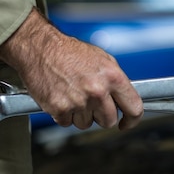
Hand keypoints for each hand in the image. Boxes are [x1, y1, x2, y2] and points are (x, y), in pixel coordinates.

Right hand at [0, 8, 143, 129]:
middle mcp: (97, 91)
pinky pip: (67, 123)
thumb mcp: (102, 59)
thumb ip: (115, 81)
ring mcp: (78, 102)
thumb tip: (124, 99)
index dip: (132, 120)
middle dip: (101, 115)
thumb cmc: (69, 52)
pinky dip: (64, 114)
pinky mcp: (60, 109)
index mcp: (112, 77)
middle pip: (108, 121)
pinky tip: (61, 97)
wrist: (40, 49)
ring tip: (72, 95)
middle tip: (90, 102)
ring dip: (80, 115)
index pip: (134, 108)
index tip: (126, 123)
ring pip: (86, 124)